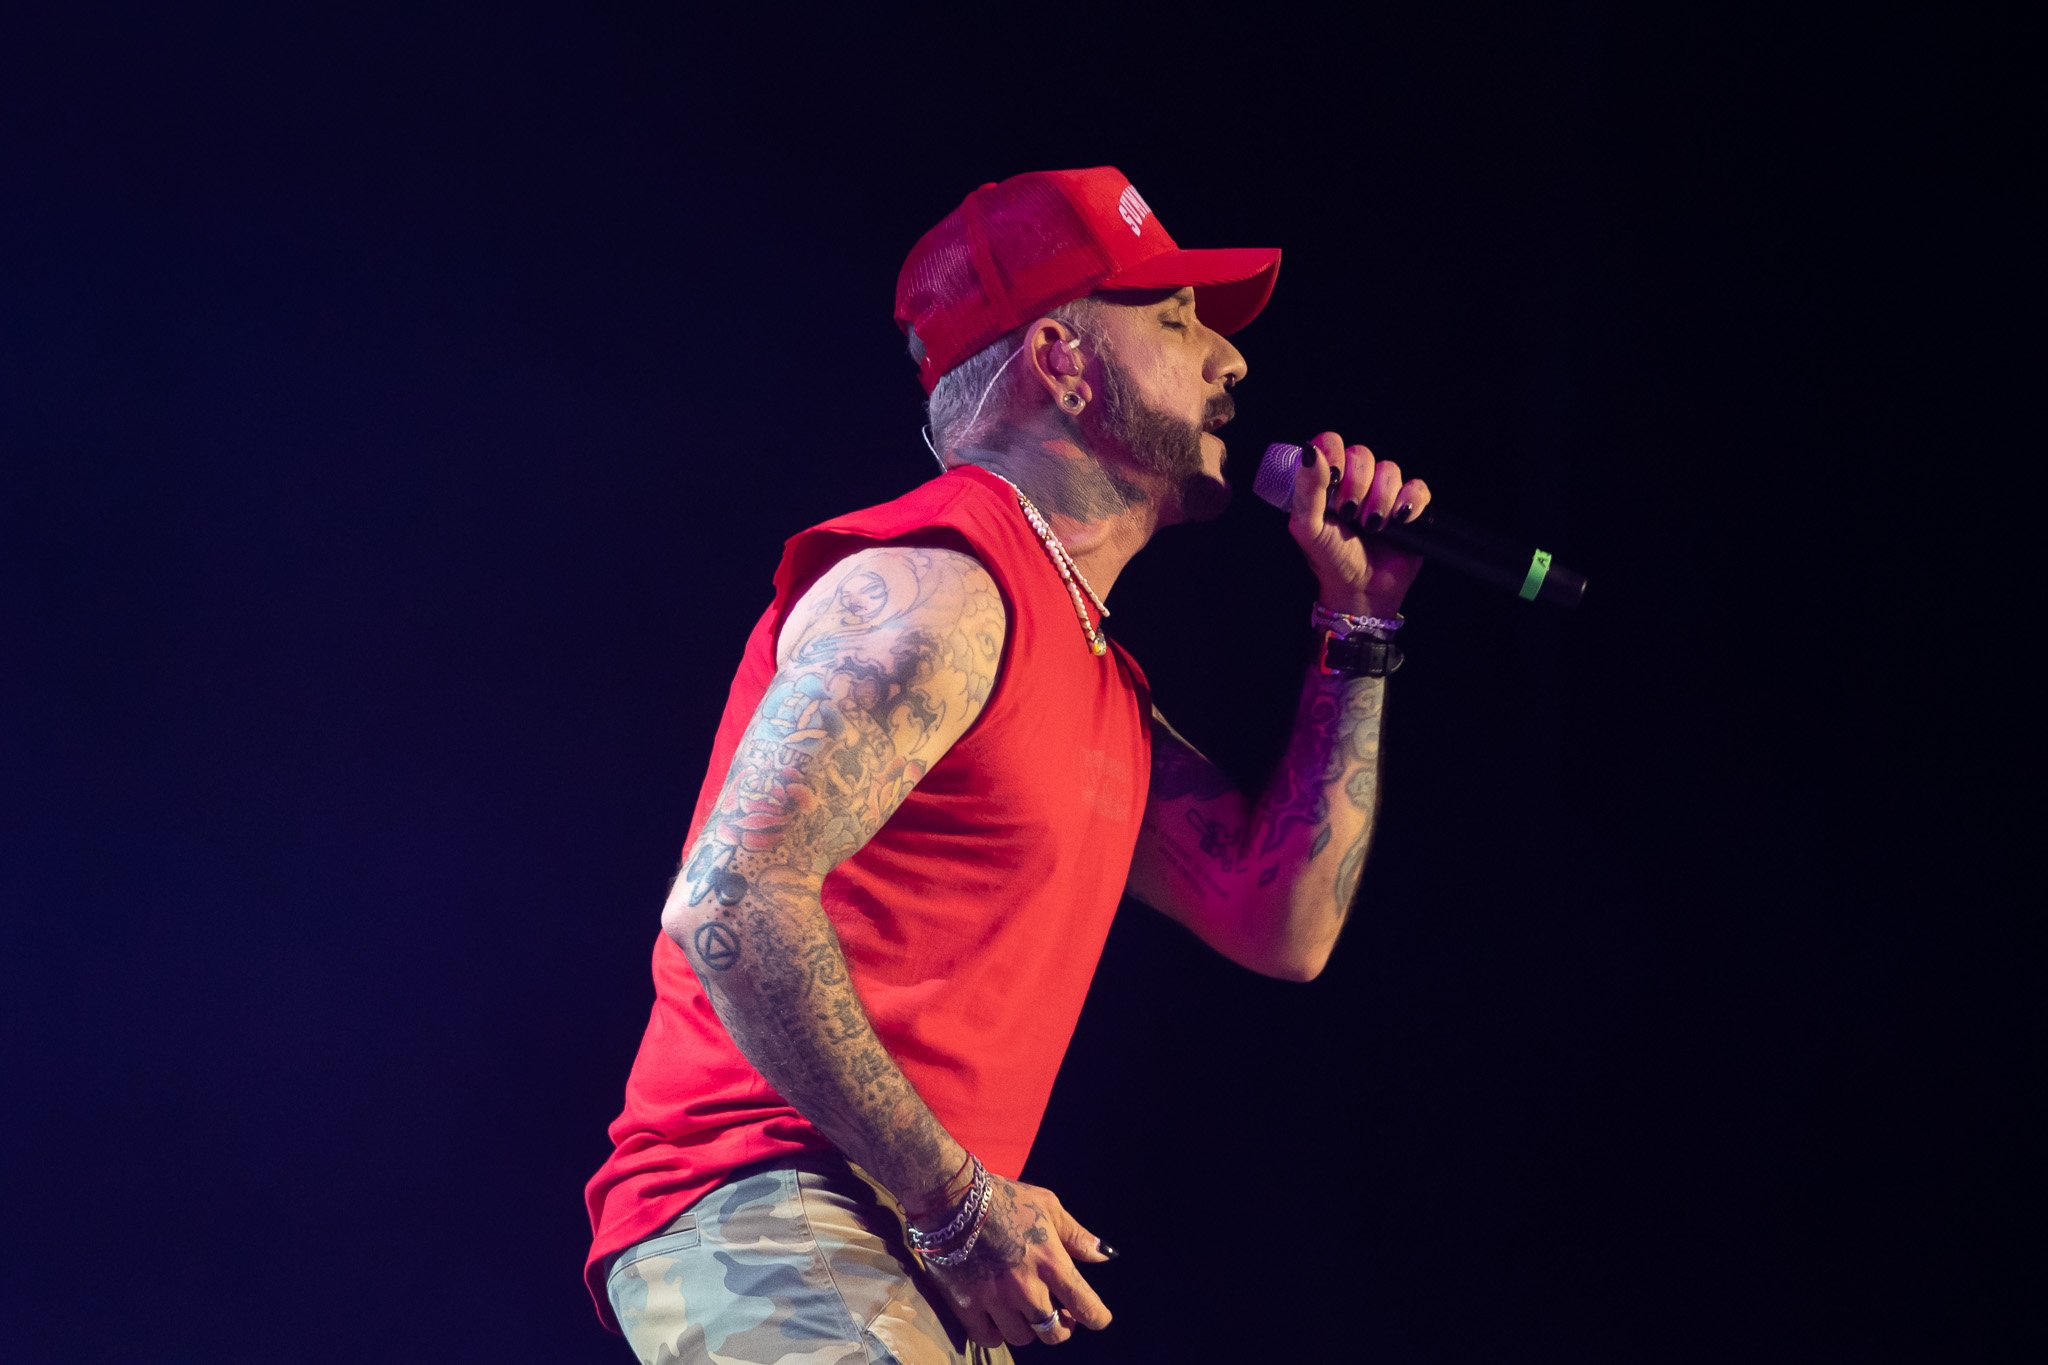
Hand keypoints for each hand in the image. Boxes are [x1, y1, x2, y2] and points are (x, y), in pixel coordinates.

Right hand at [926, 1175, 1113, 1348]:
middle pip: (1054, 1333)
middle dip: (1061, 1326)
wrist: (951, 1197)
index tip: (1096, 1318)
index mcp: (1051, 1262)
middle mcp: (1026, 1287)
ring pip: (1022, 1337)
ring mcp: (995, 1299)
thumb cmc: (1004, 1197)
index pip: (1085, 1306)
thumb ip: (1077, 1236)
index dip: (1097, 1318)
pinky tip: (996, 1317)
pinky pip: (988, 1338)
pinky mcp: (967, 1305)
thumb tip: (1106, 1256)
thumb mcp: (1048, 1207)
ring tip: (1022, 1309)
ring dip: (1027, 1327)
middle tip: (1056, 1313)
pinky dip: (995, 1333)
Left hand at [1288, 431, 1431, 617]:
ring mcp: (1385, 493)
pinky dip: (1410, 502)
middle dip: (1357, 484)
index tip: (1333, 479)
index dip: (1335, 454)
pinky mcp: (1410, 507)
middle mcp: (1357, 482)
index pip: (1332, 442)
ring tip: (1372, 526)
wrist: (1360, 591)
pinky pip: (1418, 487)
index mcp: (1328, 482)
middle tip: (1350, 513)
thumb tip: (1312, 451)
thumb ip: (1307, 489)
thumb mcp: (1308, 527)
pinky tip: (1399, 521)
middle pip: (1363, 454)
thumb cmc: (1330, 559)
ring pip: (1391, 469)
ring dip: (1381, 498)